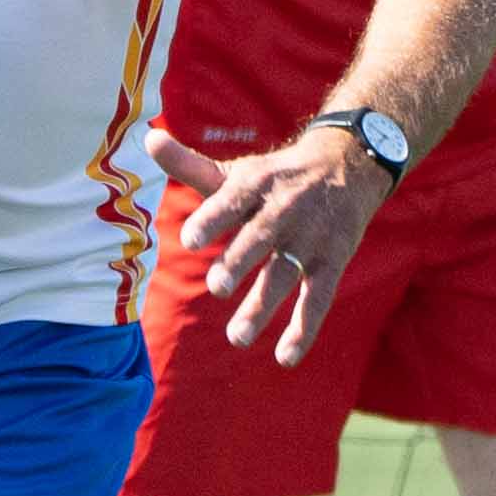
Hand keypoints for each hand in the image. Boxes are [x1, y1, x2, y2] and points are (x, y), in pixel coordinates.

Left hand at [156, 126, 391, 366]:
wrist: (347, 166)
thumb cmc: (274, 177)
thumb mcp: (236, 170)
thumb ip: (189, 165)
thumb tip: (147, 137)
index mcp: (256, 184)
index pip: (231, 202)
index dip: (212, 220)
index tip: (190, 240)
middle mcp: (285, 210)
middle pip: (260, 238)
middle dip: (240, 262)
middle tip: (217, 288)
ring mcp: (311, 239)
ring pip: (285, 275)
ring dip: (263, 306)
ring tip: (237, 337)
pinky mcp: (332, 261)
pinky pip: (319, 299)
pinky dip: (304, 329)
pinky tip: (285, 358)